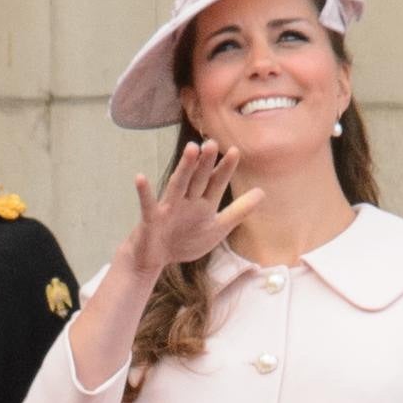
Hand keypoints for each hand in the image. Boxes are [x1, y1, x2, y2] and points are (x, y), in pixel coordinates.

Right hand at [122, 140, 260, 278]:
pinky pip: (147, 204)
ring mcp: (167, 208)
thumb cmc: (184, 242)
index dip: (225, 169)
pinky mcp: (150, 219)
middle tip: (213, 142)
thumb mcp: (216, 228)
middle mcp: (186, 201)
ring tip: (191, 149)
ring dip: (184, 168)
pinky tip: (140, 177)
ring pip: (178, 185)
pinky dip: (143, 192)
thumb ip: (238, 211)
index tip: (235, 151)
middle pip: (198, 179)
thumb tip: (262, 191)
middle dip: (206, 162)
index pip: (216, 183)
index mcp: (203, 204)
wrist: (152, 260)